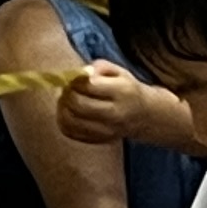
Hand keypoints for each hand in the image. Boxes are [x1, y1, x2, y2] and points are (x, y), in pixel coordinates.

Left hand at [54, 61, 168, 144]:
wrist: (144, 115)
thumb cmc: (126, 89)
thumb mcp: (118, 71)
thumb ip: (98, 67)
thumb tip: (81, 72)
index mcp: (122, 91)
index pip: (89, 85)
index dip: (76, 80)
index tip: (74, 79)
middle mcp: (115, 113)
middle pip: (78, 104)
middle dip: (67, 94)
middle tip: (67, 89)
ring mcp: (107, 130)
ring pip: (71, 121)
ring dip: (62, 108)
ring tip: (64, 100)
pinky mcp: (99, 140)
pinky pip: (71, 133)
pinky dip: (63, 121)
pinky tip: (68, 113)